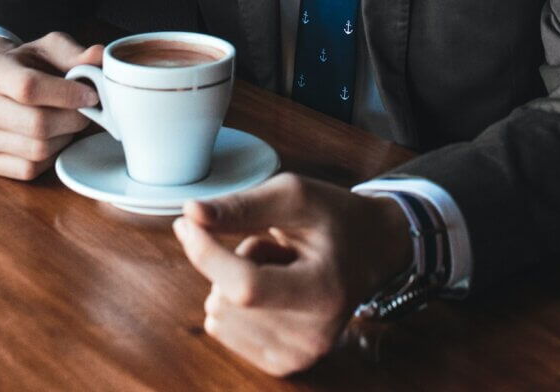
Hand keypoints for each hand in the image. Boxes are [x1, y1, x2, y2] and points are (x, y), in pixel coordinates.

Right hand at [0, 32, 103, 179]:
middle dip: (73, 119)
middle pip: (38, 124)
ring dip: (64, 138)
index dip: (68, 94)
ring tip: (66, 123)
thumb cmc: (32, 67)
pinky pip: (30, 168)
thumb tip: (99, 56)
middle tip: (85, 111)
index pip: (29, 87)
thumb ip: (75, 54)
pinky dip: (50, 157)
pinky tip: (51, 139)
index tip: (91, 95)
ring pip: (38, 150)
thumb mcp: (51, 50)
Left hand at [173, 173, 411, 376]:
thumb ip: (242, 206)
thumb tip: (191, 213)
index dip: (207, 254)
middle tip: (278, 250)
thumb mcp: (295, 196)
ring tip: (279, 268)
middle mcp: (314, 335)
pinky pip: (222, 330)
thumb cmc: (335, 219)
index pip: (246, 286)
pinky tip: (273, 290)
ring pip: (218, 314)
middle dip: (235, 262)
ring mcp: (299, 355)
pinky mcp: (283, 364)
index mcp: (325, 292)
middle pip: (225, 300)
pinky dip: (236, 304)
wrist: (372, 250)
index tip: (187, 224)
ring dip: (235, 282)